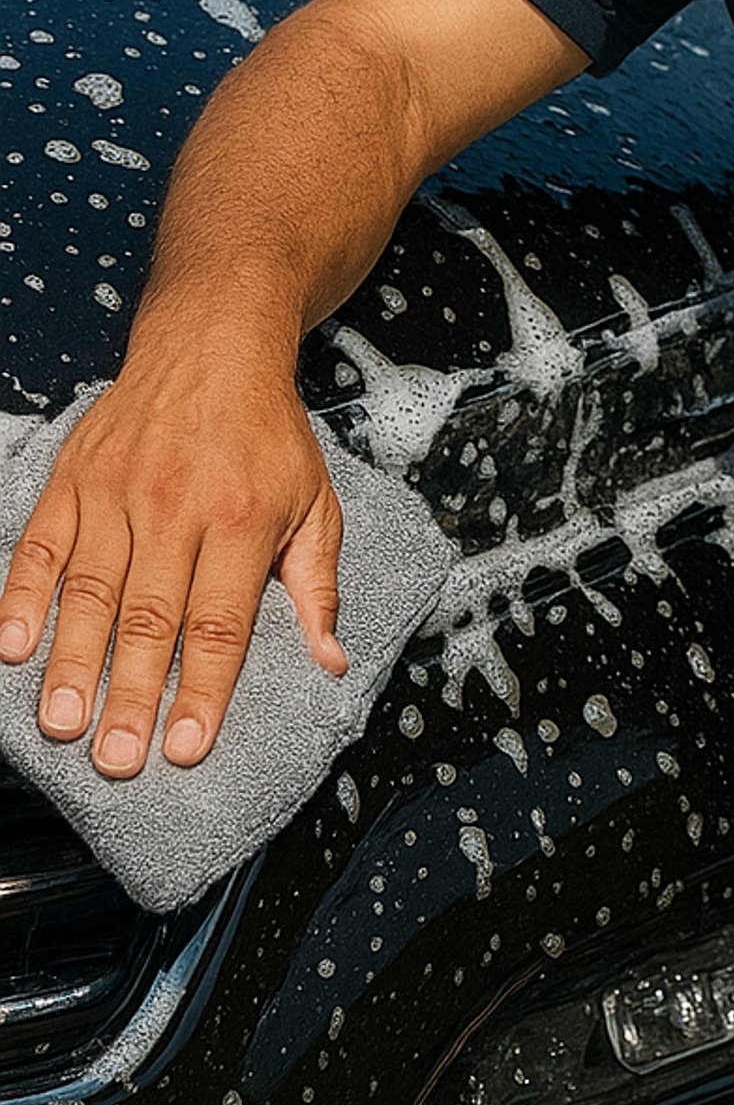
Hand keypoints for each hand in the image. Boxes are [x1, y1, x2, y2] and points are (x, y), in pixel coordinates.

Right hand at [0, 356, 346, 776]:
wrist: (213, 345)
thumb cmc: (268, 435)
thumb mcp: (316, 502)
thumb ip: (317, 587)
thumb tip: (330, 662)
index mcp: (241, 517)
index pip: (219, 620)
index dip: (202, 688)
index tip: (188, 747)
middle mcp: (175, 504)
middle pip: (149, 616)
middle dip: (130, 695)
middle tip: (116, 759)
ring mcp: (116, 489)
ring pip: (88, 589)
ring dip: (72, 662)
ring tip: (62, 724)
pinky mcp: (74, 477)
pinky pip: (40, 546)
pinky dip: (22, 598)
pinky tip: (13, 648)